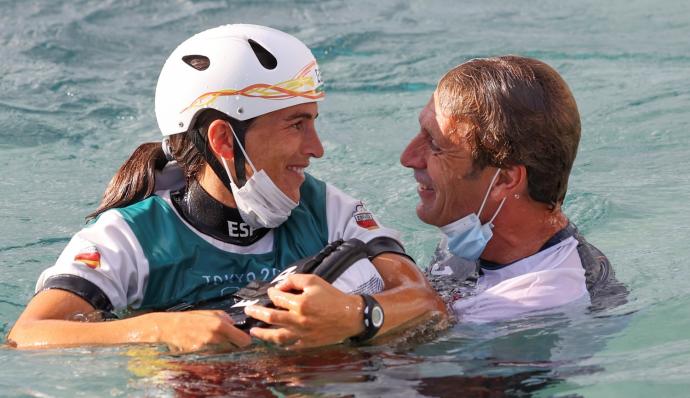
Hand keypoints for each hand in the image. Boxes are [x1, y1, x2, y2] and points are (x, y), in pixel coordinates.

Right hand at [145, 310, 251, 351]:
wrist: (167, 329)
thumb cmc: (188, 319)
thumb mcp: (208, 312)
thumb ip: (225, 318)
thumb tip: (236, 324)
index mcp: (220, 326)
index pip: (243, 340)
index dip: (244, 341)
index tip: (242, 340)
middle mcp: (215, 339)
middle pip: (234, 349)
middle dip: (232, 346)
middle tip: (226, 342)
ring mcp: (207, 350)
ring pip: (223, 355)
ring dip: (221, 351)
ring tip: (211, 344)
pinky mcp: (199, 357)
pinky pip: (211, 359)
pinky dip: (210, 356)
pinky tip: (204, 349)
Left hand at [244, 274, 363, 348]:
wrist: (350, 316)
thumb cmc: (332, 297)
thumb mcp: (314, 281)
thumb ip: (295, 280)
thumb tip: (280, 287)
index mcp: (301, 303)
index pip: (278, 298)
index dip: (272, 293)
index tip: (271, 292)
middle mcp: (299, 320)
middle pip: (271, 318)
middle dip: (257, 313)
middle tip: (248, 310)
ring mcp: (302, 334)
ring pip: (276, 336)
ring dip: (262, 333)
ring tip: (253, 331)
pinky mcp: (306, 343)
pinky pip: (288, 345)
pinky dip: (278, 343)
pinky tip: (273, 340)